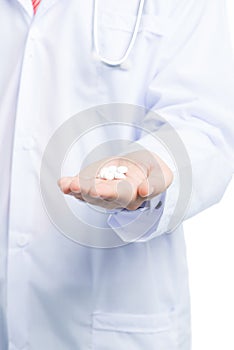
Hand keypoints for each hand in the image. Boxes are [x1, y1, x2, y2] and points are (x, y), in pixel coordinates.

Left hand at [58, 151, 172, 210]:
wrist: (144, 168)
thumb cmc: (153, 171)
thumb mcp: (162, 176)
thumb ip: (155, 184)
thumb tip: (144, 191)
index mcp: (133, 195)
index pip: (120, 196)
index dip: (109, 193)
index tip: (99, 190)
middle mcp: (115, 198)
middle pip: (100, 197)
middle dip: (88, 191)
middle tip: (76, 186)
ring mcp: (102, 193)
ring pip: (88, 194)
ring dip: (76, 190)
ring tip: (66, 184)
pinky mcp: (94, 186)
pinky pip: (81, 188)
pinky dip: (71, 186)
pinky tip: (63, 183)